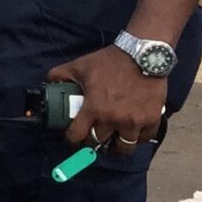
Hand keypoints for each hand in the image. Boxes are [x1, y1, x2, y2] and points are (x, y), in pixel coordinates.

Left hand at [47, 46, 165, 154]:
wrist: (144, 54)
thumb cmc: (111, 61)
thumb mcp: (81, 66)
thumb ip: (61, 74)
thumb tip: (49, 82)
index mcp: (94, 108)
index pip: (77, 136)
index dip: (72, 138)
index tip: (74, 136)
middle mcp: (113, 119)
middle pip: (99, 143)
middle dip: (94, 140)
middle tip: (94, 134)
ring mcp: (134, 121)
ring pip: (124, 147)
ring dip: (117, 144)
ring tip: (115, 136)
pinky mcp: (152, 118)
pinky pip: (145, 138)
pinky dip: (139, 137)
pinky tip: (134, 130)